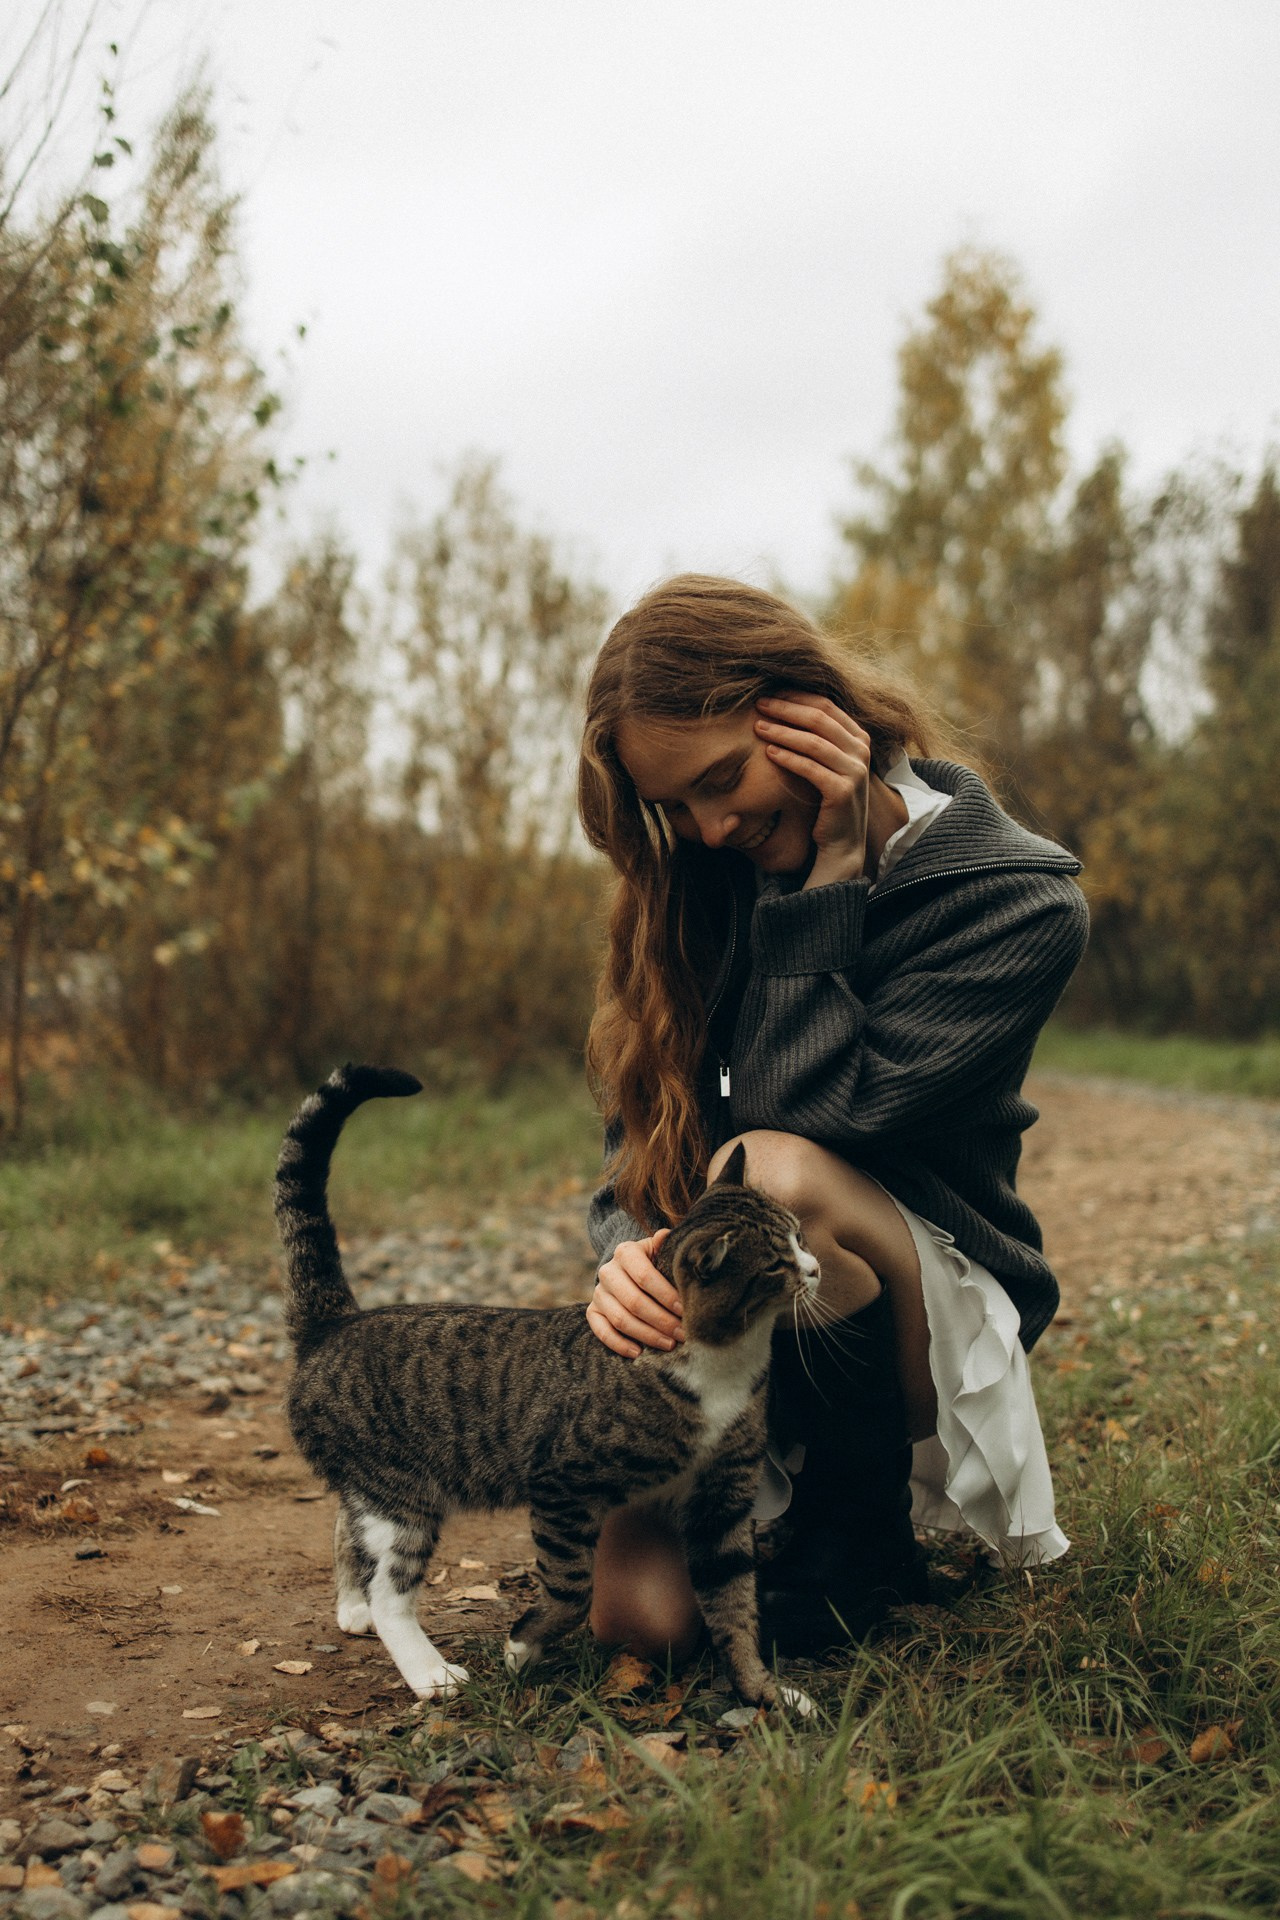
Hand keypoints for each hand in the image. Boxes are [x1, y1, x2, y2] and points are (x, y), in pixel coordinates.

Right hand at [586, 1229, 682, 1357]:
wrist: (630, 1271)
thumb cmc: (655, 1263)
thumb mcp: (661, 1251)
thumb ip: (666, 1246)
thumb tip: (664, 1235)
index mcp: (625, 1252)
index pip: (645, 1276)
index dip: (666, 1295)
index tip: (686, 1310)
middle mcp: (608, 1271)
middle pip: (634, 1301)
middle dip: (661, 1320)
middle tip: (683, 1333)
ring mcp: (598, 1292)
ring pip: (620, 1319)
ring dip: (647, 1335)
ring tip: (669, 1344)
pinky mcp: (593, 1311)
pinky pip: (601, 1331)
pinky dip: (619, 1344)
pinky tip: (639, 1352)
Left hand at [754, 693, 871, 886]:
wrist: (841, 842)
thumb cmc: (827, 799)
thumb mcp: (828, 763)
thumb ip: (819, 737)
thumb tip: (785, 705)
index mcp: (859, 738)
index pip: (826, 705)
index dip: (796, 696)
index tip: (770, 693)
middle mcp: (861, 751)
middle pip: (819, 718)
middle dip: (786, 708)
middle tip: (759, 703)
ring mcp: (855, 771)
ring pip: (813, 741)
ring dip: (782, 731)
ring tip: (757, 726)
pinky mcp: (842, 791)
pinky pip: (809, 768)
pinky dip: (787, 757)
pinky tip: (768, 752)